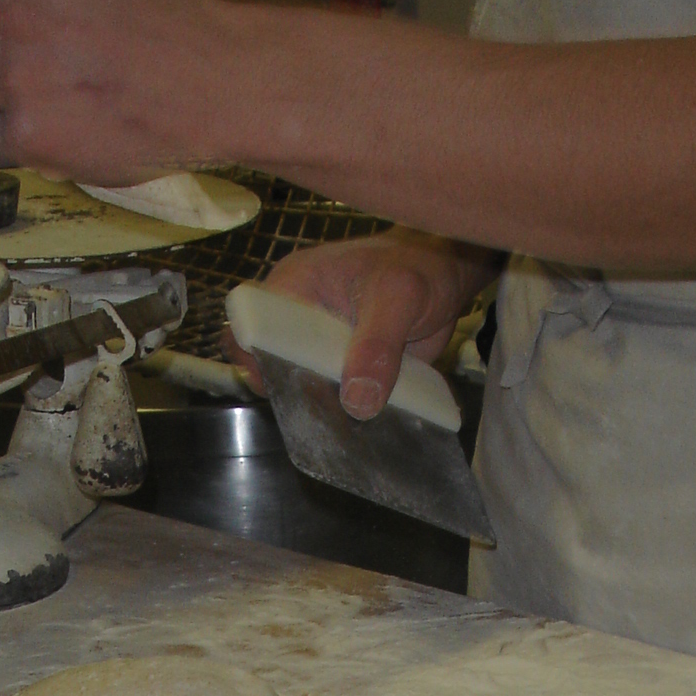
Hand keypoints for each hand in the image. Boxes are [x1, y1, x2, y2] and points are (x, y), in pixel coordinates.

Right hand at [229, 233, 497, 416]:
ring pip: (303, 388)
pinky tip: (363, 428)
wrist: (445, 277)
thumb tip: (357, 401)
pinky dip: (345, 415)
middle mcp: (298, 320)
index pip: (250, 327)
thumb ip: (378, 345)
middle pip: (272, 365)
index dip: (254, 359)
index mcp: (293, 287)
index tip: (281, 386)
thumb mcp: (399, 297)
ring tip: (347, 427)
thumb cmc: (416, 267)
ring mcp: (319, 349)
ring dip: (321, 410)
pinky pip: (332, 399)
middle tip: (324, 412)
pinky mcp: (342, 371)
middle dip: (293, 393)